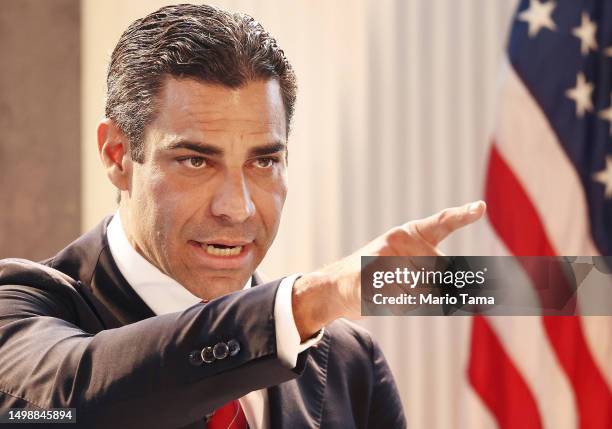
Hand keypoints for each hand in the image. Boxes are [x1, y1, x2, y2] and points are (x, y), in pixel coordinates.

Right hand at [292, 200, 486, 339]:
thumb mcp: (409, 268)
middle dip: (431, 288)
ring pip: (423, 292)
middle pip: (439, 274)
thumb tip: (466, 291)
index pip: (441, 223)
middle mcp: (398, 239)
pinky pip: (402, 302)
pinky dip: (394, 306)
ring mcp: (383, 256)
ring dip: (411, 299)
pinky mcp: (371, 277)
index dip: (462, 216)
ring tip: (388, 289)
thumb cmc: (381, 276)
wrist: (336, 285)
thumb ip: (437, 274)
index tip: (480, 207)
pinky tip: (378, 295)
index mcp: (410, 233)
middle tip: (402, 283)